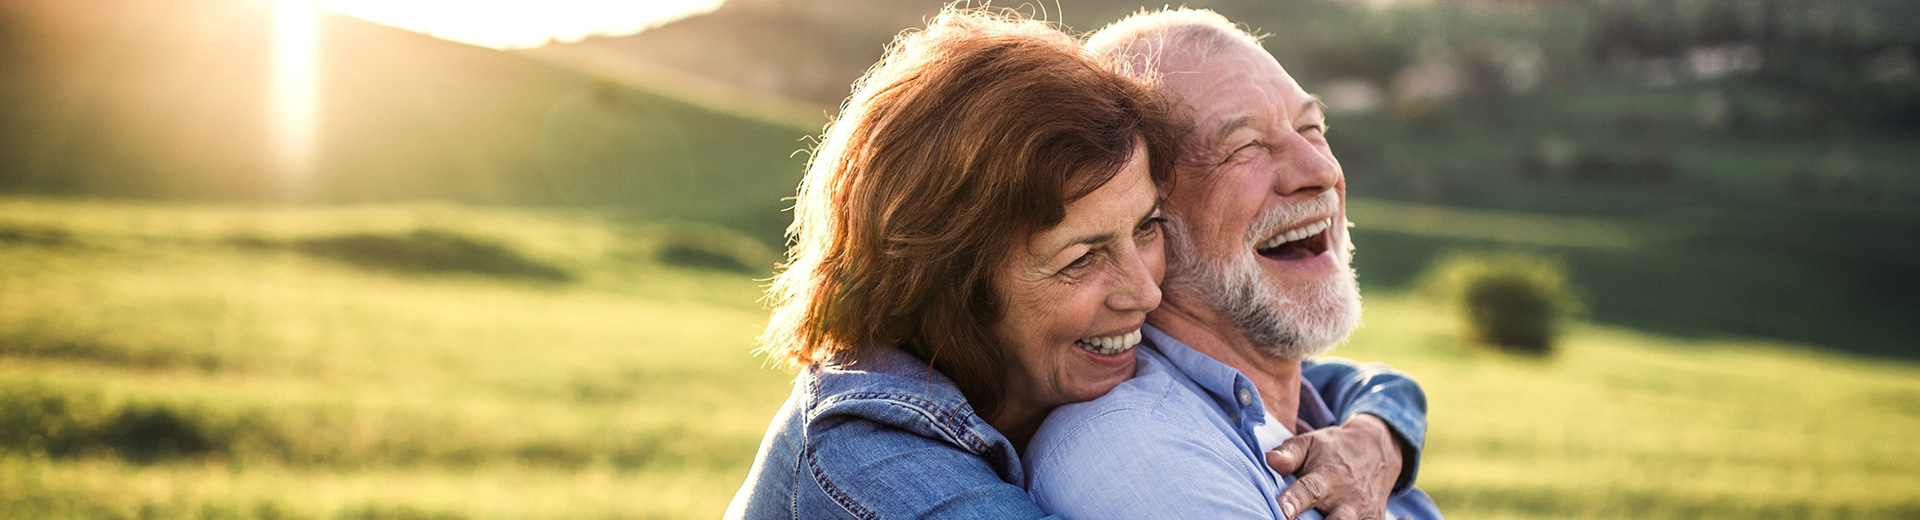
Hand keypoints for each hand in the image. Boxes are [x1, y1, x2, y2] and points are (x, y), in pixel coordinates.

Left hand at [1265, 414, 1401, 519]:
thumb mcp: (1311, 443)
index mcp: (1328, 476)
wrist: (1379, 451)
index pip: (1309, 490)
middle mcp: (1348, 497)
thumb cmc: (1335, 448)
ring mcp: (1363, 512)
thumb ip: (1289, 453)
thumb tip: (1268, 460)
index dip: (1294, 502)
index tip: (1281, 512)